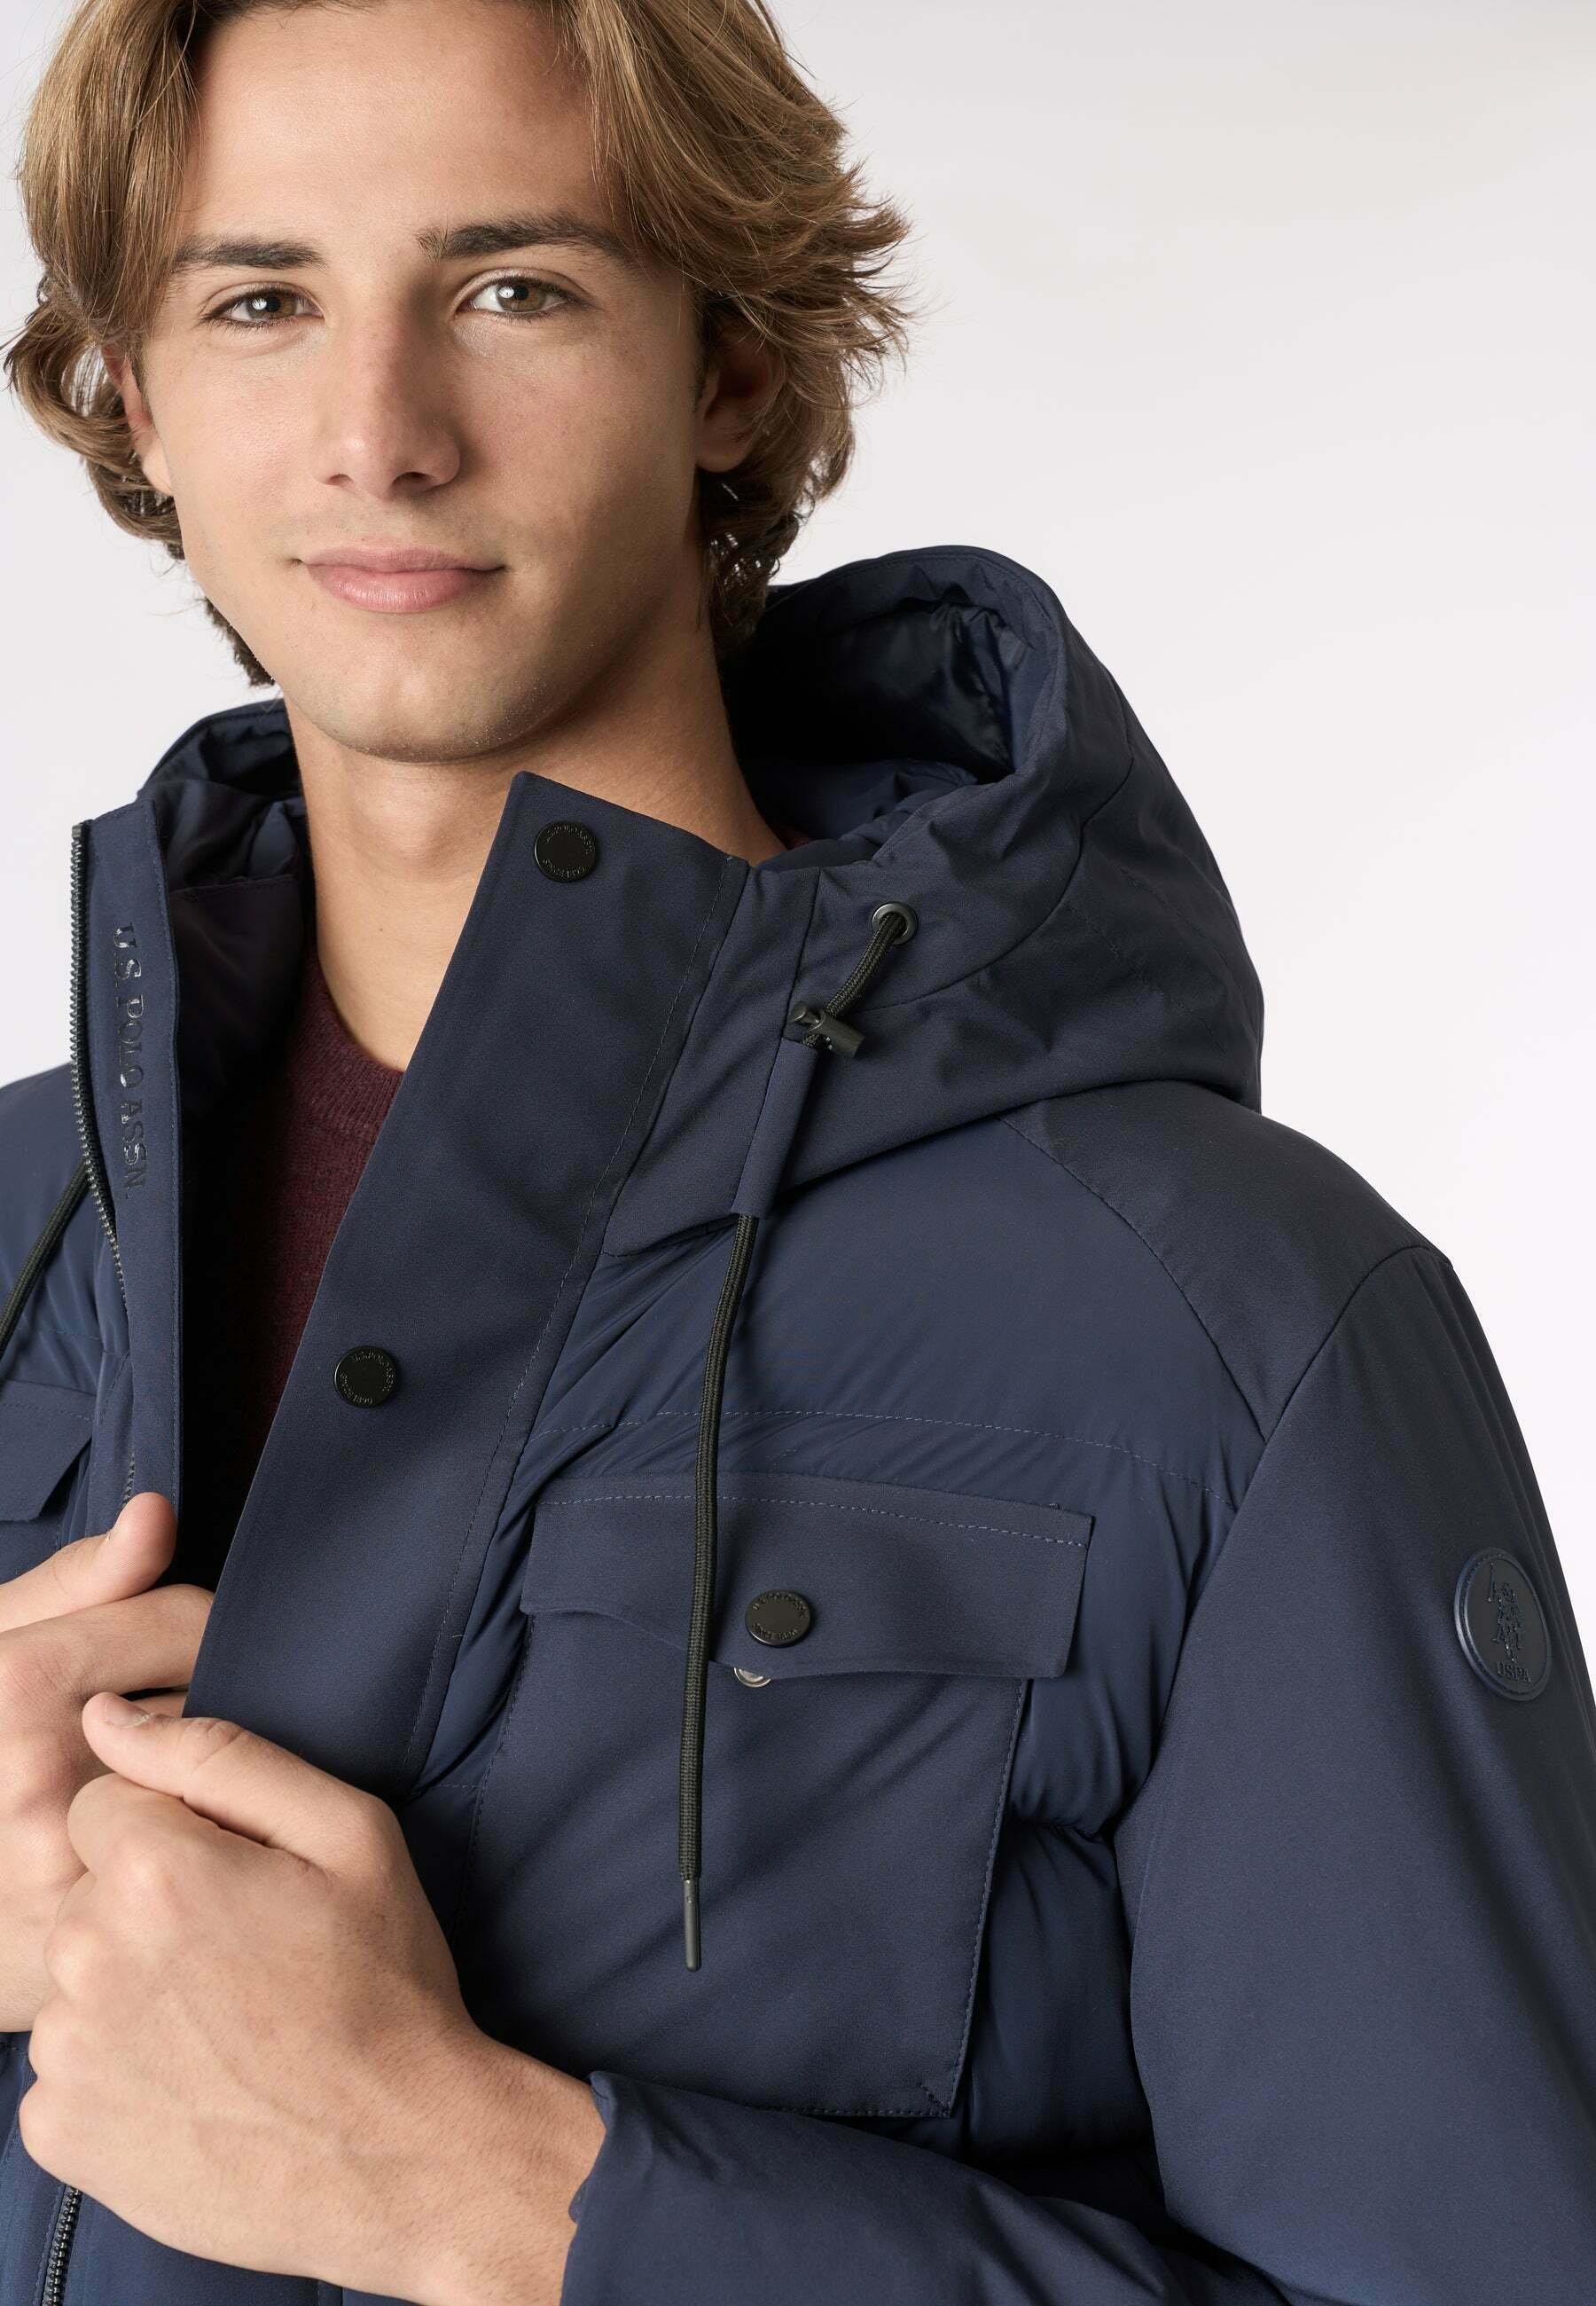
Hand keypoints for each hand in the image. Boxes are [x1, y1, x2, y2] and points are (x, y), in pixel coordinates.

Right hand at [0, 1490, 208, 2029]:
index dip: (184, 1629)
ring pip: (213, 1792)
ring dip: (205, 1782)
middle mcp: (42, 1783)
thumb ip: (80, 1581)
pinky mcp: (88, 1947)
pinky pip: (197, 1876)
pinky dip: (196, 1858)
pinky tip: (152, 1856)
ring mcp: (67, 1872)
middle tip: (151, 1729)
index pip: (186, 1623)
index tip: (162, 1652)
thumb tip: (156, 1515)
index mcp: (16, 1686)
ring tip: (151, 1787)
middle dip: (197, 1707)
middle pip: (207, 1708)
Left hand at [17, 1692, 600, 2303]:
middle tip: (243, 1955)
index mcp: (155, 1870)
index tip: (237, 1881)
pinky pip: (65, 2066)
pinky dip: (117, 2070)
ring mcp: (67, 2054)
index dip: (176, 1833)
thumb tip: (105, 1717)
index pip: (105, 1802)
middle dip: (150, 1906)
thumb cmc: (384, 1984)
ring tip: (224, 2024)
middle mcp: (89, 1956)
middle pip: (88, 1889)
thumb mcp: (349, 1834)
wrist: (397, 2158)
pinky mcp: (57, 2132)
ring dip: (130, 1987)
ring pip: (76, 1977)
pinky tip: (193, 2082)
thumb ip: (219, 1755)